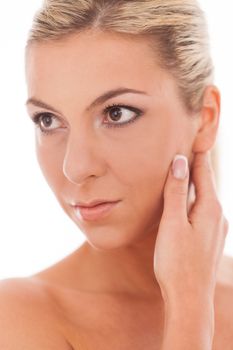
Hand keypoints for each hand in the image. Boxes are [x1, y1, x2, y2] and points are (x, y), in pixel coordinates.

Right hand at [153, 151, 228, 301]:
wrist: (190, 298)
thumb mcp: (173, 223)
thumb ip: (176, 192)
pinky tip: (186, 199)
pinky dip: (194, 196)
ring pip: (204, 195)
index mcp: (210, 208)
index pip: (203, 171)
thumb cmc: (177, 262)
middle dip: (197, 163)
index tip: (195, 134)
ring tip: (185, 167)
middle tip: (189, 145)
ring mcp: (215, 227)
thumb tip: (180, 162)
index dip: (198, 152)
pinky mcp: (209, 236)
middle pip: (206, 181)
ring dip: (195, 180)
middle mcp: (217, 215)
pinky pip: (202, 208)